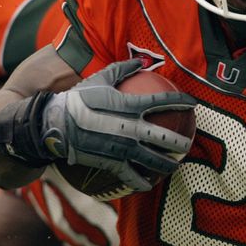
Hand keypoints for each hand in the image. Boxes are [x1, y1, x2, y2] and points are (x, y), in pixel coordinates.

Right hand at [0, 59, 197, 191]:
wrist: (52, 125)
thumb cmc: (77, 99)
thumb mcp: (99, 79)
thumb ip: (123, 69)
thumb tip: (142, 61)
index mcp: (129, 106)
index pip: (162, 102)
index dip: (180, 102)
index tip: (192, 104)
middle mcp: (130, 129)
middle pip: (164, 136)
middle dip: (181, 141)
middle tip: (190, 142)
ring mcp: (122, 149)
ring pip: (153, 160)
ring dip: (168, 164)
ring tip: (176, 166)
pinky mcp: (112, 164)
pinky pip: (131, 177)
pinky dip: (141, 182)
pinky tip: (149, 185)